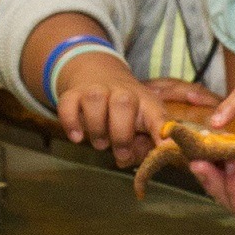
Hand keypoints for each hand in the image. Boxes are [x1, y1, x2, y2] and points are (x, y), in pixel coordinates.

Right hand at [51, 51, 166, 161]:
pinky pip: (68, 105)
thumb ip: (143, 146)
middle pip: (123, 103)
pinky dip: (71, 123)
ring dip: (96, 128)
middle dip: (121, 134)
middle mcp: (122, 92)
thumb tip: (131, 158)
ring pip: (94, 100)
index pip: (158, 116)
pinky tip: (77, 137)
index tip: (166, 148)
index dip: (163, 133)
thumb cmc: (127, 111)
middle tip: (121, 154)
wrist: (99, 76)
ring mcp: (96, 90)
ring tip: (100, 143)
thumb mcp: (142, 125)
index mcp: (146, 103)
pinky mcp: (73, 94)